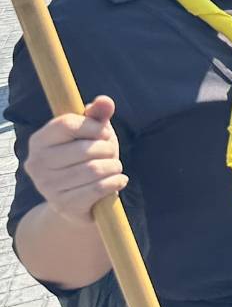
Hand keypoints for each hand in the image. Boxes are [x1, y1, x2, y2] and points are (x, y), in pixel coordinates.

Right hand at [25, 96, 127, 223]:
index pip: (66, 124)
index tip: (104, 133)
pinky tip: (118, 180)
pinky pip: (98, 189)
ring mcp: (47, 187)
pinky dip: (115, 182)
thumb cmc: (86, 160)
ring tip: (115, 167)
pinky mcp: (63, 205)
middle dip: (108, 149)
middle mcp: (37, 163)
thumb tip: (105, 101)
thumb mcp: (91, 134)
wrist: (79, 201)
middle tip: (111, 153)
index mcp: (39, 141)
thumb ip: (97, 116)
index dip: (93, 126)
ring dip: (114, 167)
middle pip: (84, 149)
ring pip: (93, 170)